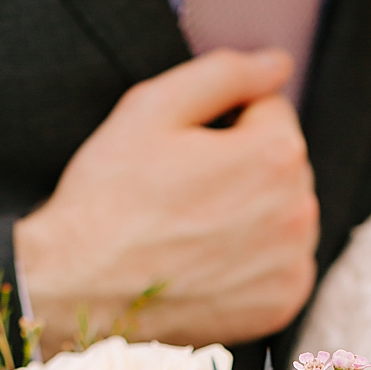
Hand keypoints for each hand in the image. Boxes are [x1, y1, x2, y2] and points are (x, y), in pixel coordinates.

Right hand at [12, 49, 318, 349]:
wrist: (73, 291)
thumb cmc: (105, 200)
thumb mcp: (149, 109)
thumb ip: (224, 73)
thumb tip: (278, 65)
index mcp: (275, 154)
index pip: (269, 111)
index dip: (219, 126)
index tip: (180, 156)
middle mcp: (297, 211)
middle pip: (280, 165)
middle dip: (240, 170)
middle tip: (178, 198)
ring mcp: (290, 264)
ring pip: (282, 214)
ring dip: (250, 215)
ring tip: (189, 234)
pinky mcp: (279, 304)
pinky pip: (281, 265)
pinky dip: (252, 264)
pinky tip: (206, 266)